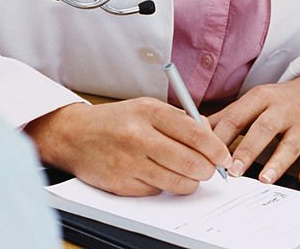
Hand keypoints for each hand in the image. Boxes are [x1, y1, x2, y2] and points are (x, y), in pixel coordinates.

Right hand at [26, 97, 232, 196]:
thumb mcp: (146, 108)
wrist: (75, 135)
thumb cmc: (116, 120)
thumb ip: (177, 120)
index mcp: (149, 111)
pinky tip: (155, 173)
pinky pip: (156, 191)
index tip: (224, 156)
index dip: (215, 148)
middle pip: (189, 162)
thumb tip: (210, 135)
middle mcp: (139, 136)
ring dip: (188, 181)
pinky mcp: (122, 184)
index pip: (194, 132)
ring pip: (177, 181)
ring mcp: (130, 162)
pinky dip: (162, 185)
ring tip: (186, 173)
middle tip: (208, 170)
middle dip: (206, 170)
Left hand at [208, 66, 299, 186]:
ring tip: (264, 179)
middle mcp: (282, 110)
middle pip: (263, 128)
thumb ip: (228, 116)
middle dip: (248, 149)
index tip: (210, 155)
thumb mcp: (254, 101)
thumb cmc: (279, 102)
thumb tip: (196, 126)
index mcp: (261, 98)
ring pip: (290, 143)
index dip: (223, 136)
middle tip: (234, 171)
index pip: (238, 116)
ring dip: (277, 162)